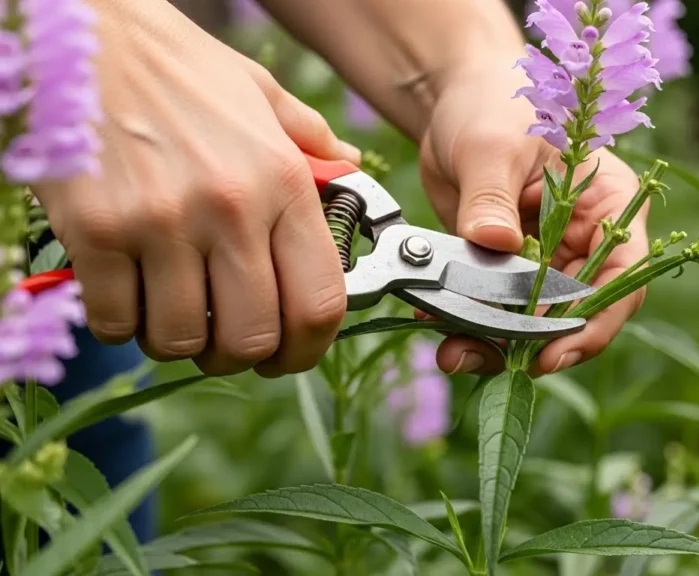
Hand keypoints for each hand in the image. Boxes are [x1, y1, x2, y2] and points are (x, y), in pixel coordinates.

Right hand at [32, 0, 358, 376]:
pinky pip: (117, 322)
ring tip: (171, 307)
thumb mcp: (259, 94)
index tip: (291, 354)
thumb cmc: (175, 68)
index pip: (320, 302)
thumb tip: (351, 166)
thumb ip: (310, 141)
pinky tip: (124, 291)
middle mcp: (231, 208)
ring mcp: (162, 223)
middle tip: (225, 340)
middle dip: (241, 356)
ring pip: (182, 340)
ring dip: (177, 340)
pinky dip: (121, 323)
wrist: (81, 32)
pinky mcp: (97, 232)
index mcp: (283, 182)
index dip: (309, 348)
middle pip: (253, 338)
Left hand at [419, 67, 649, 374]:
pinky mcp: (509, 270)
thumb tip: (494, 244)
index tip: (550, 352)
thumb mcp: (491, 146)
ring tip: (453, 353)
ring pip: (535, 322)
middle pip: (578, 313)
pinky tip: (439, 328)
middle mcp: (587, 240)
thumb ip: (492, 198)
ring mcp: (548, 259)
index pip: (622, 277)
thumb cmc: (490, 106)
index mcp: (609, 205)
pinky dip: (471, 325)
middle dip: (533, 344)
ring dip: (496, 344)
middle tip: (482, 357)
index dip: (594, 323)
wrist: (452, 103)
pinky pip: (497, 310)